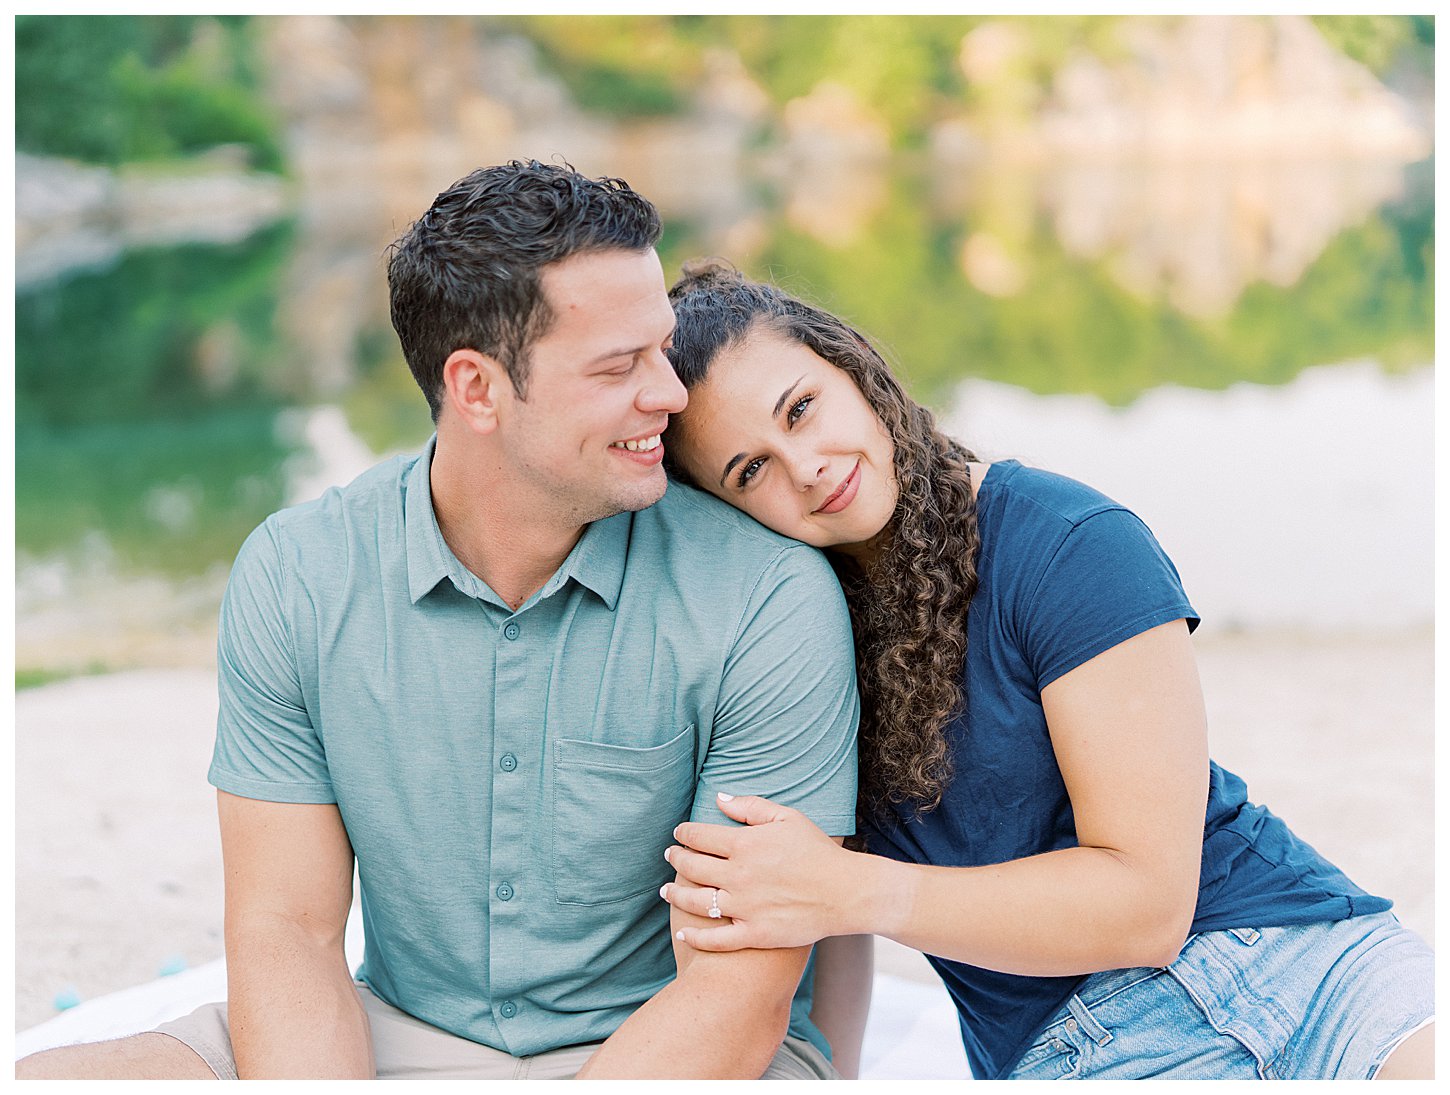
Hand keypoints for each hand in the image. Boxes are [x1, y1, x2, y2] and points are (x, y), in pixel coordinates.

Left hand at [661, 793, 855, 951]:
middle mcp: (739, 876)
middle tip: (669, 856)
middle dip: (676, 859)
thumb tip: (719, 798)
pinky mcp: (755, 934)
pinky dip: (695, 935)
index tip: (678, 834)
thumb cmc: (819, 852)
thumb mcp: (788, 818)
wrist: (847, 893)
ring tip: (666, 890)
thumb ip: (751, 807)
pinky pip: (716, 939)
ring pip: (697, 901)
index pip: (700, 837)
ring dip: (676, 894)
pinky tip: (684, 930)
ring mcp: (745, 908)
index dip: (684, 834)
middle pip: (693, 867)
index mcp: (745, 845)